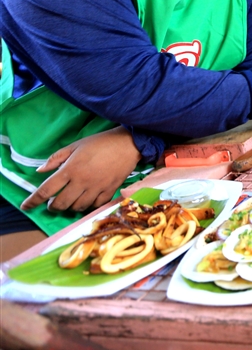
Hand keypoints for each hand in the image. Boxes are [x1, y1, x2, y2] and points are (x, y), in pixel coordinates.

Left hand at [20, 127, 141, 212]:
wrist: (128, 144)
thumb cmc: (100, 143)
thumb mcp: (75, 145)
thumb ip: (56, 158)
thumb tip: (40, 171)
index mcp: (70, 169)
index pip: (46, 189)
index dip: (33, 200)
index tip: (26, 206)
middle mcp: (82, 181)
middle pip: (61, 204)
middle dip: (53, 206)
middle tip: (53, 203)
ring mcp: (96, 188)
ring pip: (77, 207)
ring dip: (70, 207)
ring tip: (70, 200)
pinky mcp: (109, 191)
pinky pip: (94, 206)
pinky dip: (88, 206)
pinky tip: (87, 200)